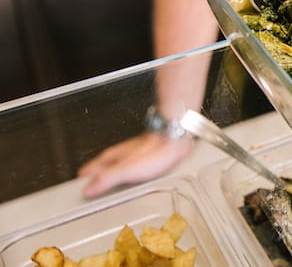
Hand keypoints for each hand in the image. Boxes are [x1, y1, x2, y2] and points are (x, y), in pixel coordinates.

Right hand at [78, 132, 192, 197]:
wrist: (174, 139)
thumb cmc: (155, 152)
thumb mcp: (127, 170)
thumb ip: (107, 179)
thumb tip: (88, 189)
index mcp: (111, 158)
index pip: (89, 171)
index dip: (83, 182)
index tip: (76, 193)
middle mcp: (119, 155)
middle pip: (100, 169)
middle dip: (94, 180)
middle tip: (89, 192)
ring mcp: (130, 155)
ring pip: (113, 166)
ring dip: (109, 176)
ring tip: (106, 188)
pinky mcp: (143, 156)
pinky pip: (127, 167)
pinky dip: (123, 175)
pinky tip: (129, 180)